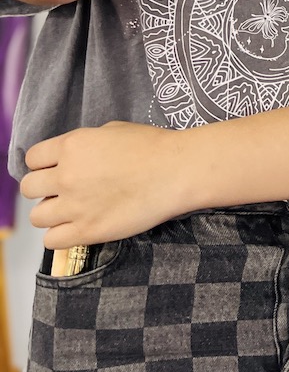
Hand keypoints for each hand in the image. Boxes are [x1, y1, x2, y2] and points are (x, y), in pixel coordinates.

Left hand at [21, 122, 190, 247]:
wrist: (176, 171)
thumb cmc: (151, 146)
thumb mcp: (113, 130)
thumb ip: (85, 144)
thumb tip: (73, 157)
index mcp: (72, 146)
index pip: (32, 159)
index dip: (43, 163)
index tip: (56, 168)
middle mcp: (66, 176)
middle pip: (29, 188)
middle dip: (44, 188)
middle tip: (64, 189)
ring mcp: (75, 206)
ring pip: (37, 216)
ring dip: (51, 213)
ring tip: (71, 210)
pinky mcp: (87, 232)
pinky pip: (51, 241)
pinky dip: (60, 235)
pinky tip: (76, 227)